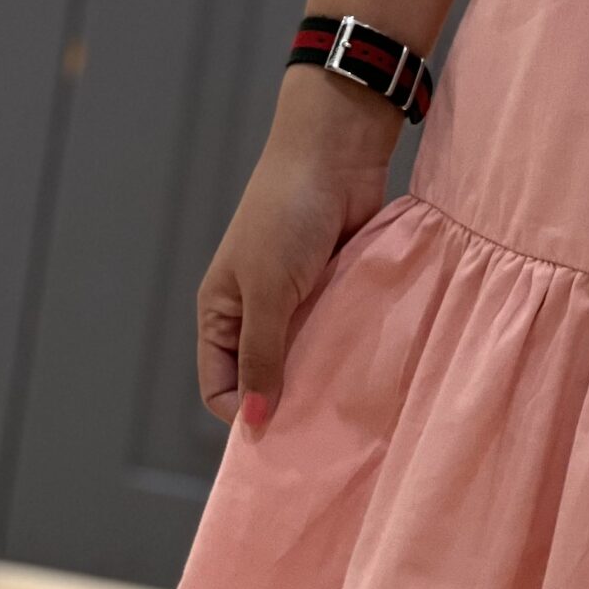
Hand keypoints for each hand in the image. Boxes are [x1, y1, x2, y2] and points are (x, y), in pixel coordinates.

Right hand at [196, 68, 399, 431]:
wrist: (336, 155)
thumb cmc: (287, 214)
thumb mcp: (267, 292)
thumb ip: (262, 357)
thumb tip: (255, 422)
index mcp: (221, 314)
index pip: (219, 387)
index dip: (242, 413)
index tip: (280, 433)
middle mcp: (256, 316)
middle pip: (265, 381)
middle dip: (287, 405)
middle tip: (322, 433)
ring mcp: (298, 306)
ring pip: (306, 364)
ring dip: (323, 382)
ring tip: (349, 408)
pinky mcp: (336, 295)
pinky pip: (339, 340)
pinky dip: (349, 356)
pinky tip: (369, 375)